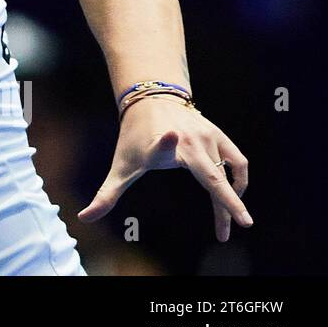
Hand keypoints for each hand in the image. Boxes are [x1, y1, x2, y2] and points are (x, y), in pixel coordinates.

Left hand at [77, 94, 251, 241]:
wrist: (151, 101)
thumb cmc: (134, 138)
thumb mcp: (121, 166)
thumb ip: (107, 195)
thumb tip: (84, 218)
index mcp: (161, 146)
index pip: (162, 144)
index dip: (165, 142)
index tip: (170, 135)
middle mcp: (188, 140)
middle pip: (212, 175)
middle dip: (228, 201)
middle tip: (242, 225)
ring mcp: (207, 137)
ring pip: (228, 174)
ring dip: (232, 199)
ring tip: (230, 221)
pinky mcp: (218, 135)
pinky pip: (238, 162)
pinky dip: (239, 180)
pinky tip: (234, 195)